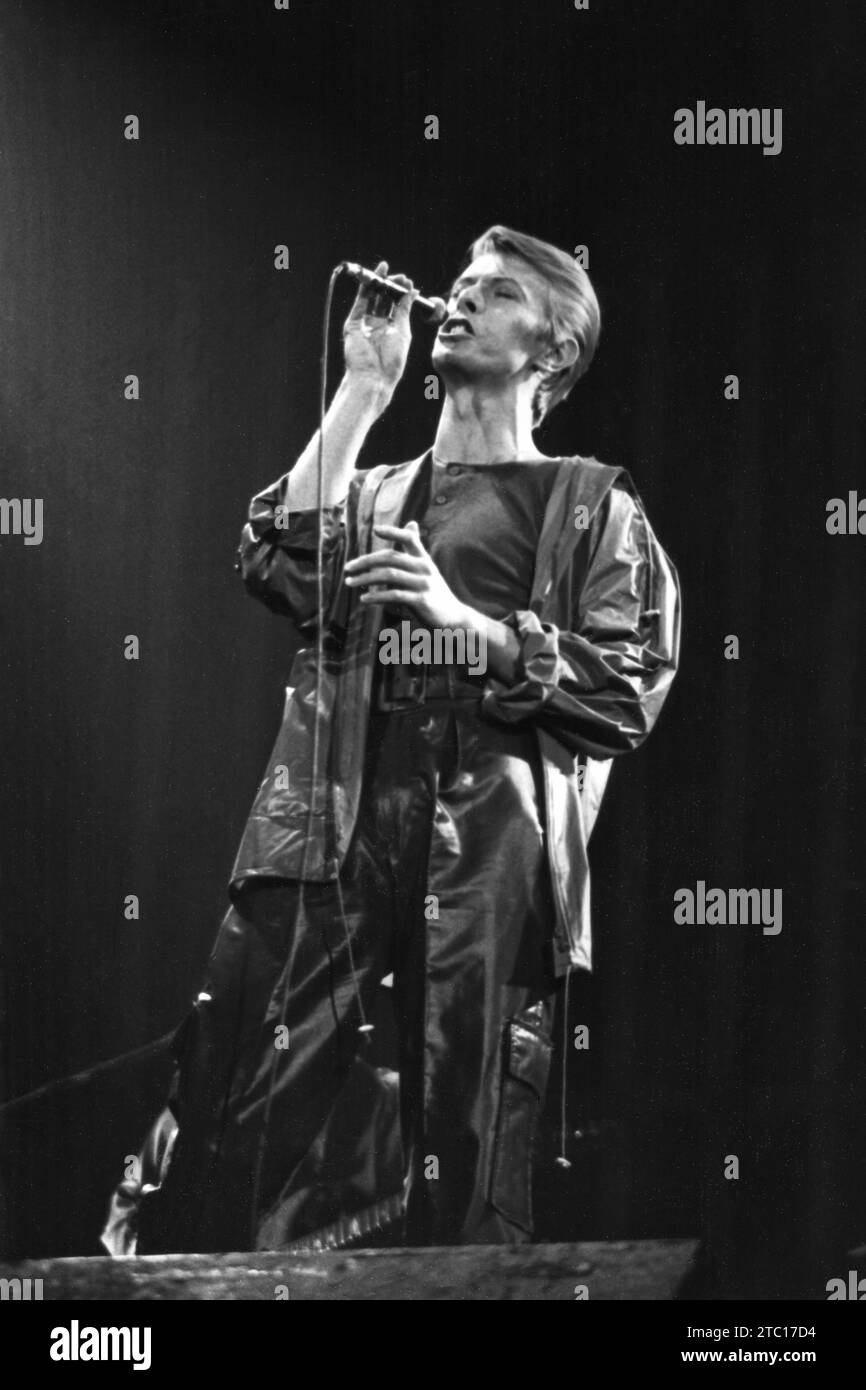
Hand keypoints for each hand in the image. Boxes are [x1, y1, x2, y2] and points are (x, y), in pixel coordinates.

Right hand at [342, 260, 418, 394]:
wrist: (373, 376)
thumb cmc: (391, 360)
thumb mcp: (403, 331)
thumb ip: (405, 310)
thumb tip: (412, 291)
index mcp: (391, 329)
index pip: (396, 305)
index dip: (401, 292)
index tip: (408, 282)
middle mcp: (377, 325)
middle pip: (383, 299)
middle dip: (391, 285)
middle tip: (399, 276)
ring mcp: (364, 323)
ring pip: (371, 298)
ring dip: (378, 282)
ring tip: (385, 269)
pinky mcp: (353, 323)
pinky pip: (360, 302)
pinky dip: (365, 288)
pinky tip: (373, 277)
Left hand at [343, 521, 468, 628]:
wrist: (454, 617)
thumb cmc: (434, 591)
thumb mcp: (427, 568)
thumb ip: (416, 549)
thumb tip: (411, 523)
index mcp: (424, 559)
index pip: (409, 538)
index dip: (393, 532)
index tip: (375, 530)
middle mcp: (424, 568)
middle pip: (390, 558)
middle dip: (365, 562)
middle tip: (347, 568)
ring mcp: (423, 584)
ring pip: (389, 575)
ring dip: (365, 578)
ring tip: (349, 583)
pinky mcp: (421, 600)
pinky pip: (394, 595)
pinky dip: (376, 596)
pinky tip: (364, 598)